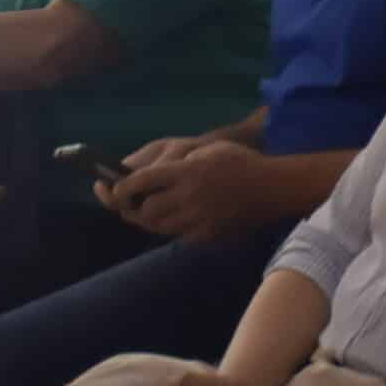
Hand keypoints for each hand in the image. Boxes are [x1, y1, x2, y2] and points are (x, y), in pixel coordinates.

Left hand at [102, 140, 265, 241]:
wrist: (273, 188)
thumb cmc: (241, 162)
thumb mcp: (209, 149)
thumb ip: (180, 162)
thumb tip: (149, 176)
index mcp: (187, 173)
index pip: (140, 183)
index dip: (120, 188)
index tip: (111, 187)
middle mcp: (188, 198)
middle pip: (145, 211)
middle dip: (131, 207)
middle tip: (126, 202)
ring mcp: (197, 220)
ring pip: (158, 227)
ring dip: (148, 219)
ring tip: (146, 209)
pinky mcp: (205, 236)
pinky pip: (177, 235)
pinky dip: (170, 227)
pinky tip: (174, 216)